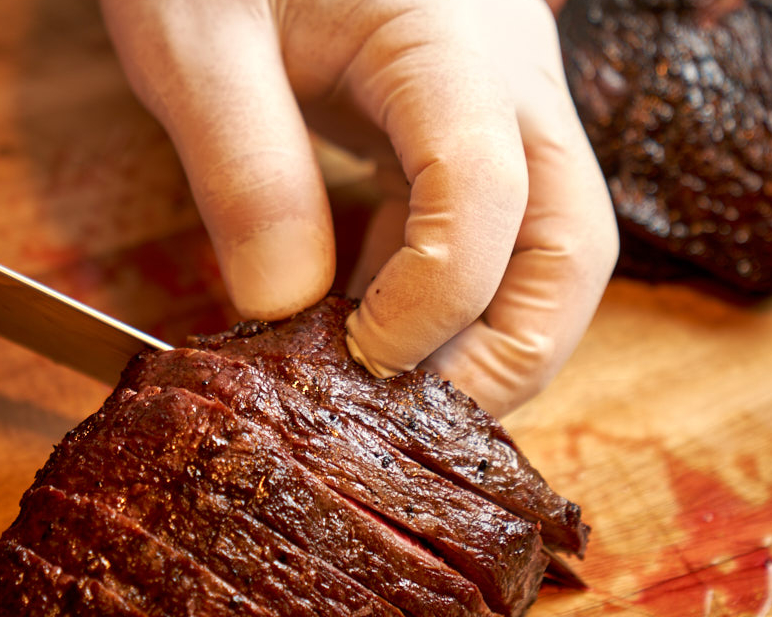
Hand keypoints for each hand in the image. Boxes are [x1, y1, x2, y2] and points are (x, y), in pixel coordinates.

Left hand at [101, 0, 616, 414]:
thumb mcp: (197, 45)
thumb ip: (245, 174)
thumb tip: (284, 313)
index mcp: (449, 42)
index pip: (492, 195)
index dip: (437, 299)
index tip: (356, 357)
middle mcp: (510, 80)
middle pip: (573, 244)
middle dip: (510, 351)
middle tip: (414, 419)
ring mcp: (501, 108)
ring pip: (546, 251)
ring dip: (474, 335)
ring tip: (372, 381)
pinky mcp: (470, 132)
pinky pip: (487, 236)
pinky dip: (434, 298)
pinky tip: (355, 320)